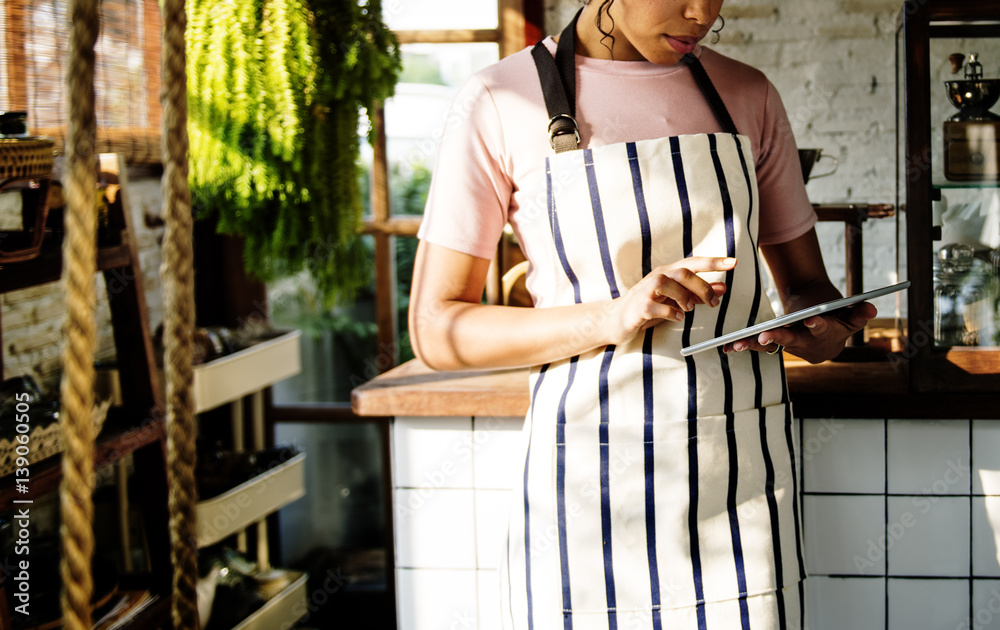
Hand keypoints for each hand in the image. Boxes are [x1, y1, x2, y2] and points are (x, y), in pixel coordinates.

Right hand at [608, 257, 734, 345]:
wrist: (617, 320)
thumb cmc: (648, 308)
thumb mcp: (676, 300)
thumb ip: (698, 294)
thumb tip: (723, 287)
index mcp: (667, 273)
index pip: (693, 263)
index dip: (714, 262)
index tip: (734, 263)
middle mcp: (656, 277)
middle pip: (682, 272)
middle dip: (702, 286)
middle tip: (714, 303)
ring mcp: (644, 292)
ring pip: (666, 283)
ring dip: (683, 297)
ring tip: (689, 309)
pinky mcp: (638, 308)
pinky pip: (655, 307)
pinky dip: (670, 312)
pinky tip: (677, 317)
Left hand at [723, 301, 877, 363]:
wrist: (823, 324)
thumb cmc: (836, 314)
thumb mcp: (850, 312)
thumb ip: (859, 312)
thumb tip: (870, 307)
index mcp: (828, 334)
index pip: (824, 330)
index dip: (819, 325)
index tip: (811, 319)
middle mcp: (809, 345)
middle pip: (793, 341)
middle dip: (779, 338)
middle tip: (765, 335)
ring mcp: (791, 348)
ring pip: (773, 347)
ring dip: (754, 345)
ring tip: (736, 343)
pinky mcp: (777, 346)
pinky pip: (761, 347)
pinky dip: (746, 346)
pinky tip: (727, 346)